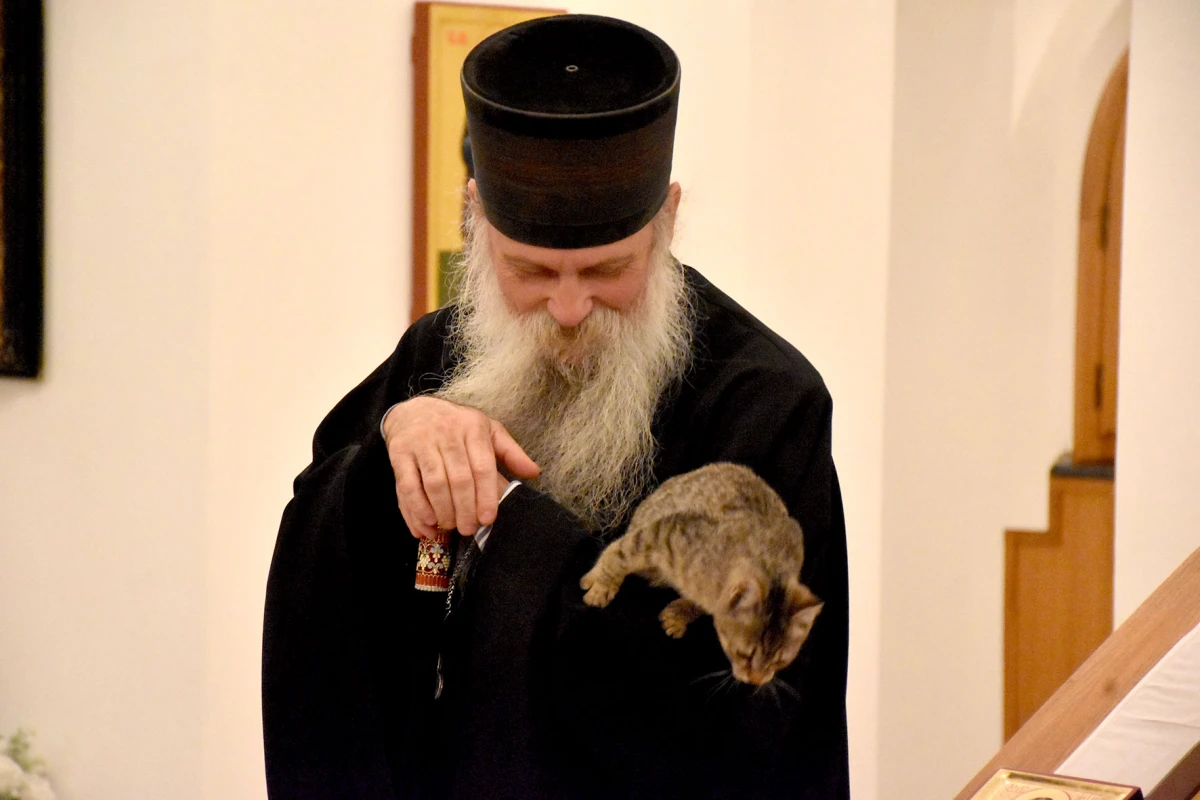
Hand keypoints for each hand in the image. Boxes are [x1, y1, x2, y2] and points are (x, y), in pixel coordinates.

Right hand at [382, 396, 538, 537]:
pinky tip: (427, 523)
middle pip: (459, 479)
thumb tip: (534, 472)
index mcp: (473, 428)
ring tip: (450, 527)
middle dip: (465, 509)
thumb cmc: (456, 425)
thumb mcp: (487, 430)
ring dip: (443, 511)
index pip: (482, 467)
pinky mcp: (399, 453)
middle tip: (469, 529)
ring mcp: (421, 442)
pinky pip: (408, 485)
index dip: (486, 496)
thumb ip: (510, 452)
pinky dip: (417, 508)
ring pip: (434, 483)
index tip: (488, 519)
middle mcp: (447, 433)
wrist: (414, 409)